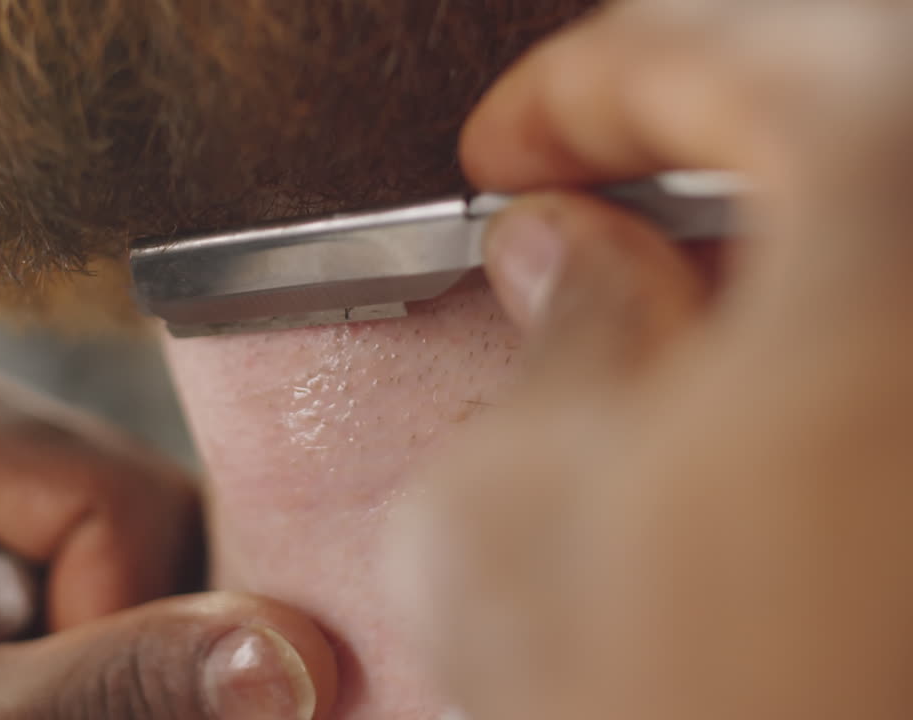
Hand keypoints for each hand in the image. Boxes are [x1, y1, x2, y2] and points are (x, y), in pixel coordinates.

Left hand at [0, 327, 334, 719]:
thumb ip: (110, 689)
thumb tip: (293, 661)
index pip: (110, 495)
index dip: (123, 623)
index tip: (39, 703)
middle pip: (147, 515)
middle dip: (132, 639)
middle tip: (50, 706)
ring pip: (161, 550)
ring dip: (134, 652)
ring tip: (39, 696)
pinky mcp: (11, 519)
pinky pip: (133, 571)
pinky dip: (119, 649)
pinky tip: (51, 679)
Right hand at [397, 2, 912, 718]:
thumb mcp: (513, 525)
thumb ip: (546, 341)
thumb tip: (558, 253)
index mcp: (893, 254)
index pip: (743, 57)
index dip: (593, 82)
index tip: (505, 149)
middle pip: (871, 95)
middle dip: (708, 112)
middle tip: (591, 186)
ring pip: (904, 215)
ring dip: (787, 214)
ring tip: (670, 282)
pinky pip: (902, 347)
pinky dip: (844, 316)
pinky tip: (761, 388)